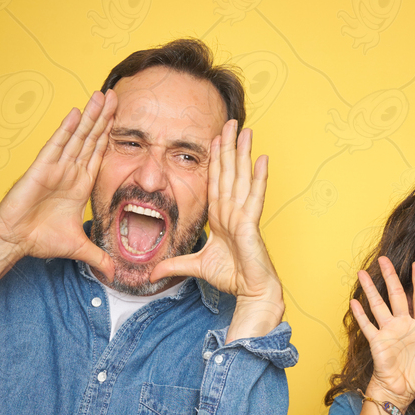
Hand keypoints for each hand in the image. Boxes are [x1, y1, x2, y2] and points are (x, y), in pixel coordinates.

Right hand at [0, 89, 117, 280]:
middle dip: (104, 118)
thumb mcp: (79, 248)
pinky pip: (57, 145)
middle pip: (91, 139)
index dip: (110, 136)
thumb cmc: (40, 239)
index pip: (99, 154)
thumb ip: (99, 257)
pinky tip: (75, 112)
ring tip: (101, 95)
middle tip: (116, 96)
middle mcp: (70, 171)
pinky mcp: (42, 168)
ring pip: (77, 136)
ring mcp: (56, 167)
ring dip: (90, 116)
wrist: (15, 239)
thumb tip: (115, 274)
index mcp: (80, 184)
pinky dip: (66, 129)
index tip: (122, 120)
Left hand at [149, 119, 283, 340]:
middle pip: (229, 172)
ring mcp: (243, 214)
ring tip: (245, 131)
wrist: (250, 290)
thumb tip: (152, 273)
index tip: (213, 140)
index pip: (216, 182)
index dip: (215, 160)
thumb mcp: (195, 266)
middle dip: (228, 147)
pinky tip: (261, 158)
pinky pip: (255, 195)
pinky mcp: (251, 222)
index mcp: (221, 217)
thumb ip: (174, 265)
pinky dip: (259, 177)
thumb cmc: (231, 276)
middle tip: (230, 123)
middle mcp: (233, 210)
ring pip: (242, 177)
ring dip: (243, 153)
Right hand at [352, 257, 414, 409]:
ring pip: (378, 305)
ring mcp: (389, 332)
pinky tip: (353, 302)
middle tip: (385, 259)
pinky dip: (360, 315)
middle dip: (391, 276)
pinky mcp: (377, 342)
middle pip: (397, 295)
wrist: (401, 391)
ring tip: (362, 273)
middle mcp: (404, 325)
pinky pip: (368, 326)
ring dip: (370, 290)